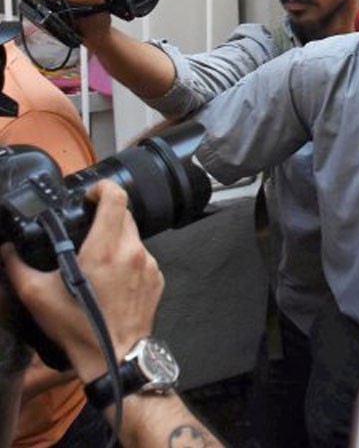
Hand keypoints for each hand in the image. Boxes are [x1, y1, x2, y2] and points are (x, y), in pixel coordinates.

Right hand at [1, 181, 163, 381]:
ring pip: (134, 238)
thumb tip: (6, 251)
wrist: (114, 356)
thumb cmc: (79, 327)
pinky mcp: (157, 280)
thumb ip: (18, 266)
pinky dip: (128, 260)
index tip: (90, 195)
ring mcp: (149, 265)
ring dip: (116, 241)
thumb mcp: (37, 295)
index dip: (102, 189)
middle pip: (125, 216)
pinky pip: (143, 258)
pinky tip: (111, 279)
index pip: (116, 198)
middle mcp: (132, 252)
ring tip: (96, 261)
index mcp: (106, 248)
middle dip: (106, 216)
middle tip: (87, 230)